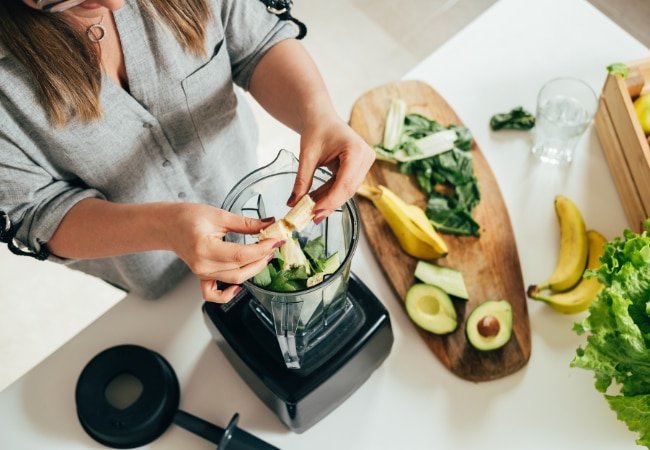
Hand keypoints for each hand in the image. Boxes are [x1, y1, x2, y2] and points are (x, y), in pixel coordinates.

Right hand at [166, 203, 282, 302]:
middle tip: (273, 245)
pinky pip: (214, 295)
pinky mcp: (202, 277)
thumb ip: (246, 223)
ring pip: (234, 279)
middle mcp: (202, 265)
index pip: (241, 254)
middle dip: (262, 258)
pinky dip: (227, 295)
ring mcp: (202, 273)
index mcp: (205, 248)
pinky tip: (239, 287)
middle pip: (240, 269)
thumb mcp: (219, 215)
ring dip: (253, 270)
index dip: (262, 249)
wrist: (168, 225)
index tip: (276, 241)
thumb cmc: (188, 217)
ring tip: (264, 255)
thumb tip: (269, 224)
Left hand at [290, 115, 374, 221]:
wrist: (321, 117)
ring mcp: (364, 163)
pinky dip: (330, 194)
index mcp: (356, 150)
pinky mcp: (359, 168)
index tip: (315, 213)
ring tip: (310, 210)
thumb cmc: (316, 129)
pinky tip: (316, 201)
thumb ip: (301, 181)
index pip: (345, 183)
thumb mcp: (307, 155)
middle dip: (329, 204)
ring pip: (347, 190)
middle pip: (348, 189)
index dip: (331, 201)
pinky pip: (345, 186)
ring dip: (329, 201)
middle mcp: (365, 157)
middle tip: (312, 218)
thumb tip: (293, 204)